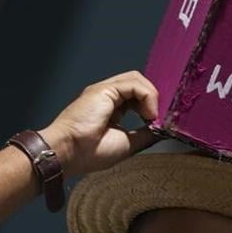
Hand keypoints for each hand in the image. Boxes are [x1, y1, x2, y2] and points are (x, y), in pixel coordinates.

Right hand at [38, 71, 161, 176]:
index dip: (151, 105)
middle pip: (138, 84)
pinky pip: (134, 84)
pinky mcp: (104, 89)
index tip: (159, 122)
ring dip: (151, 97)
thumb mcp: (128, 144)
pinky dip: (147, 97)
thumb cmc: (89, 152)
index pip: (137, 96)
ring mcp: (105, 91)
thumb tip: (161, 131)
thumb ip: (144, 134)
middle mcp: (107, 96)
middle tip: (158, 119)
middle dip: (153, 99)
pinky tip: (148, 114)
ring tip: (152, 117)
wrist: (70, 152)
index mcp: (111, 108)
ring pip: (137, 80)